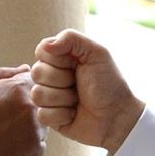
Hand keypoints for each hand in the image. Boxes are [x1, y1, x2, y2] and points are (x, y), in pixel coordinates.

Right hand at [0, 67, 44, 155]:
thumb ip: (5, 74)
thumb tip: (27, 68)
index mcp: (19, 88)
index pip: (37, 85)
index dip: (23, 95)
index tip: (10, 105)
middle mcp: (31, 107)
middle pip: (43, 107)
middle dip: (28, 113)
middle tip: (5, 123)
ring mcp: (35, 129)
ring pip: (43, 128)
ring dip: (30, 131)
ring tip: (5, 136)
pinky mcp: (35, 150)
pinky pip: (39, 147)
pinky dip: (27, 149)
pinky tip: (8, 148)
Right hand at [30, 30, 143, 154]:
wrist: (117, 116)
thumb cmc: (109, 83)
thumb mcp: (97, 53)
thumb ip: (71, 38)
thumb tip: (45, 44)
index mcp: (62, 58)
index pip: (42, 51)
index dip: (58, 59)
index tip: (76, 64)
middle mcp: (52, 76)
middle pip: (37, 72)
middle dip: (62, 80)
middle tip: (79, 85)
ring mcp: (49, 97)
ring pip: (37, 94)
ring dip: (63, 98)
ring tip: (77, 100)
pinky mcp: (49, 117)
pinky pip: (42, 114)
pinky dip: (62, 115)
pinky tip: (74, 114)